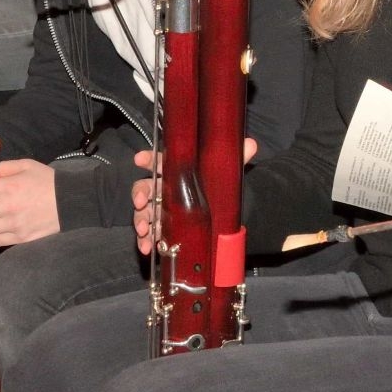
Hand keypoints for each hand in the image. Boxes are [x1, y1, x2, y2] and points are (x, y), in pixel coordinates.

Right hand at [132, 139, 257, 253]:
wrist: (223, 212)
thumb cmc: (217, 185)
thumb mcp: (227, 172)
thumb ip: (237, 157)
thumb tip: (252, 144)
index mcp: (176, 171)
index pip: (160, 161)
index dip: (148, 159)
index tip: (139, 159)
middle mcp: (164, 188)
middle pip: (145, 187)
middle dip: (139, 193)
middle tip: (140, 202)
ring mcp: (161, 209)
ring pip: (144, 211)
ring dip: (140, 220)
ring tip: (145, 230)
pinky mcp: (163, 227)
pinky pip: (150, 233)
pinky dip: (146, 240)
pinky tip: (148, 247)